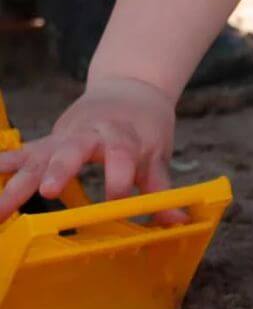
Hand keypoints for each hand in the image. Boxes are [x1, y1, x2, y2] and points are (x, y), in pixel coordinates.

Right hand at [0, 77, 185, 225]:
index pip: (122, 156)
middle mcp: (91, 133)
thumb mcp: (158, 152)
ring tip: (1, 209)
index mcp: (123, 135)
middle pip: (75, 149)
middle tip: (46, 190)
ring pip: (40, 156)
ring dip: (19, 181)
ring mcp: (66, 136)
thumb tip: (178, 221)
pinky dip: (4, 164)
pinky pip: (24, 152)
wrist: (129, 87)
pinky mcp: (49, 140)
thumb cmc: (144, 126)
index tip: (118, 201)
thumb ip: (162, 188)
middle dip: (60, 169)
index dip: (121, 179)